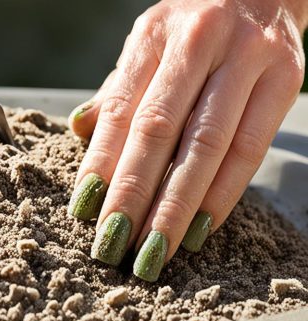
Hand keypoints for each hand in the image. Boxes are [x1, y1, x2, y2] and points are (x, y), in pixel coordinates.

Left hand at [67, 0, 306, 280]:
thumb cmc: (193, 26)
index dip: (100, 164)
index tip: (84, 211)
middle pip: (158, 131)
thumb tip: (80, 131)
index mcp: (154, 35)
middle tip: (112, 245)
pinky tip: (200, 230)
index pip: (121, 110)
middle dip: (132, 195)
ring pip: (205, 146)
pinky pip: (250, 147)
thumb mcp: (149, 43)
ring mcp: (245, 58)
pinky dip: (223, 194)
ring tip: (152, 250)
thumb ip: (119, 89)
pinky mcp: (284, 78)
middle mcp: (198, 41)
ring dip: (175, 207)